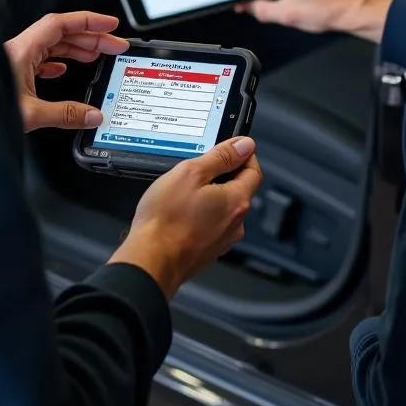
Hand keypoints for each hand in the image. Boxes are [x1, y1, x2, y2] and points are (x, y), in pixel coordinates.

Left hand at [5, 12, 128, 132]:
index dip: (88, 20)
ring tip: (95, 56)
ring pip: (50, 46)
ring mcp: (14, 61)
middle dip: (90, 37)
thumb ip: (64, 114)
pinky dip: (56, 62)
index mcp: (22, 51)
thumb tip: (91, 115)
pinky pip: (39, 60)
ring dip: (75, 49)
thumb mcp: (29, 114)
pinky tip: (62, 70)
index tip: (109, 23)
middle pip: (60, 34)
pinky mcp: (11, 73)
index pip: (60, 24)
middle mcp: (18, 51)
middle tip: (113, 44)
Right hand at [108, 137, 262, 298]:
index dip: (243, 155)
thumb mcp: (191, 173)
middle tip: (198, 167)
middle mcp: (236, 223)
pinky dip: (201, 215)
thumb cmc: (167, 219)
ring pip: (223, 208)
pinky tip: (180, 212)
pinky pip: (211, 225)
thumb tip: (244, 146)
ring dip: (210, 196)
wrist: (151, 260)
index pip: (254, 171)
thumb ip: (220, 157)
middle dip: (223, 175)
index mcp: (236, 201)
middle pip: (239, 189)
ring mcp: (222, 240)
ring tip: (184, 191)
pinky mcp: (208, 251)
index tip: (230, 147)